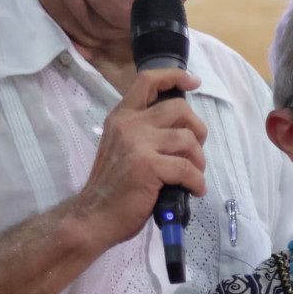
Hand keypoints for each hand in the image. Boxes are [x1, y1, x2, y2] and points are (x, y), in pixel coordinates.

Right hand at [68, 68, 208, 249]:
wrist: (94, 216)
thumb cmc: (113, 187)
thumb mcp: (123, 148)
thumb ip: (144, 133)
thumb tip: (182, 131)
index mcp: (122, 117)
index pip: (148, 81)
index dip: (174, 77)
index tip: (194, 81)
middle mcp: (129, 124)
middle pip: (179, 109)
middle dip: (197, 130)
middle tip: (194, 153)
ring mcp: (138, 144)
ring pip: (188, 139)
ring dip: (198, 160)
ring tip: (193, 176)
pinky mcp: (149, 166)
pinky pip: (188, 168)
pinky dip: (197, 182)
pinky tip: (193, 191)